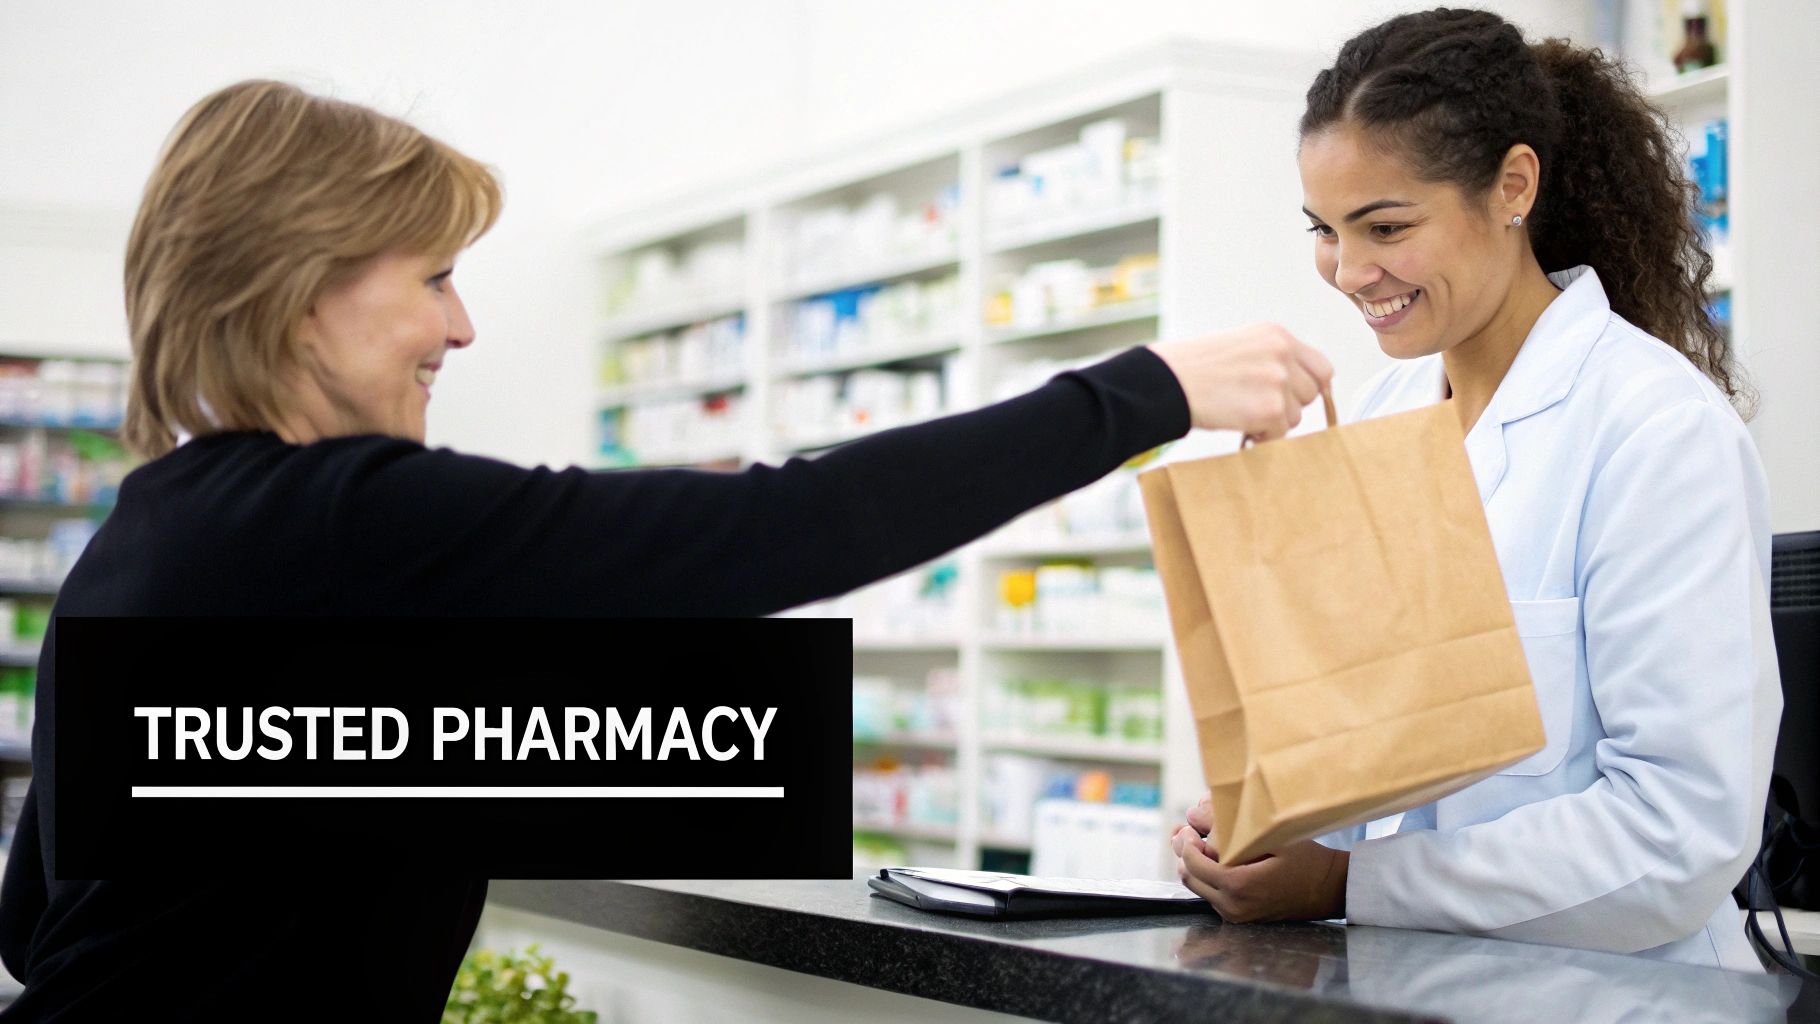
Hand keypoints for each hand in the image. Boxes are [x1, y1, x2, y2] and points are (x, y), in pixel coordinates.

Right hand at [1149, 323, 1333, 439]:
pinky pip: (1280, 434)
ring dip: (1272, 422)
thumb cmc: (1191, 369)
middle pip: (1310, 394)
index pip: (1321, 367)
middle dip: (1286, 406)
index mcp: (1275, 335)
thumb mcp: (1238, 348)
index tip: (1290, 399)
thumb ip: (1270, 360)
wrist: (1165, 380)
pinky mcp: (1270, 407)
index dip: (1307, 387)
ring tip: (1239, 412)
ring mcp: (1278, 379)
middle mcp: (1282, 352)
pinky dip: (1260, 437)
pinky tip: (1237, 424)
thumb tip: (1296, 389)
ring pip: (1295, 416)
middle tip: (1254, 407)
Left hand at [1172, 822, 1348, 923]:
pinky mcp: (1239, 917)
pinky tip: (1216, 859)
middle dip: (1185, 853)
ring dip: (1195, 865)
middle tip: (1191, 833)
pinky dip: (1207, 877)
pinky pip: (1211, 895)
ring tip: (1201, 843)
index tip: (1191, 827)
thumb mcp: (1273, 837)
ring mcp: (1236, 915)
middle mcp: (1233, 906)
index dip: (1186, 843)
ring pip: (1198, 887)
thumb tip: (1193, 814)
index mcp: (1239, 886)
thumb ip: (1231, 827)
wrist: (1329, 889)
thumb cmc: (1305, 859)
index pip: (1193, 864)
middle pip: (1189, 877)